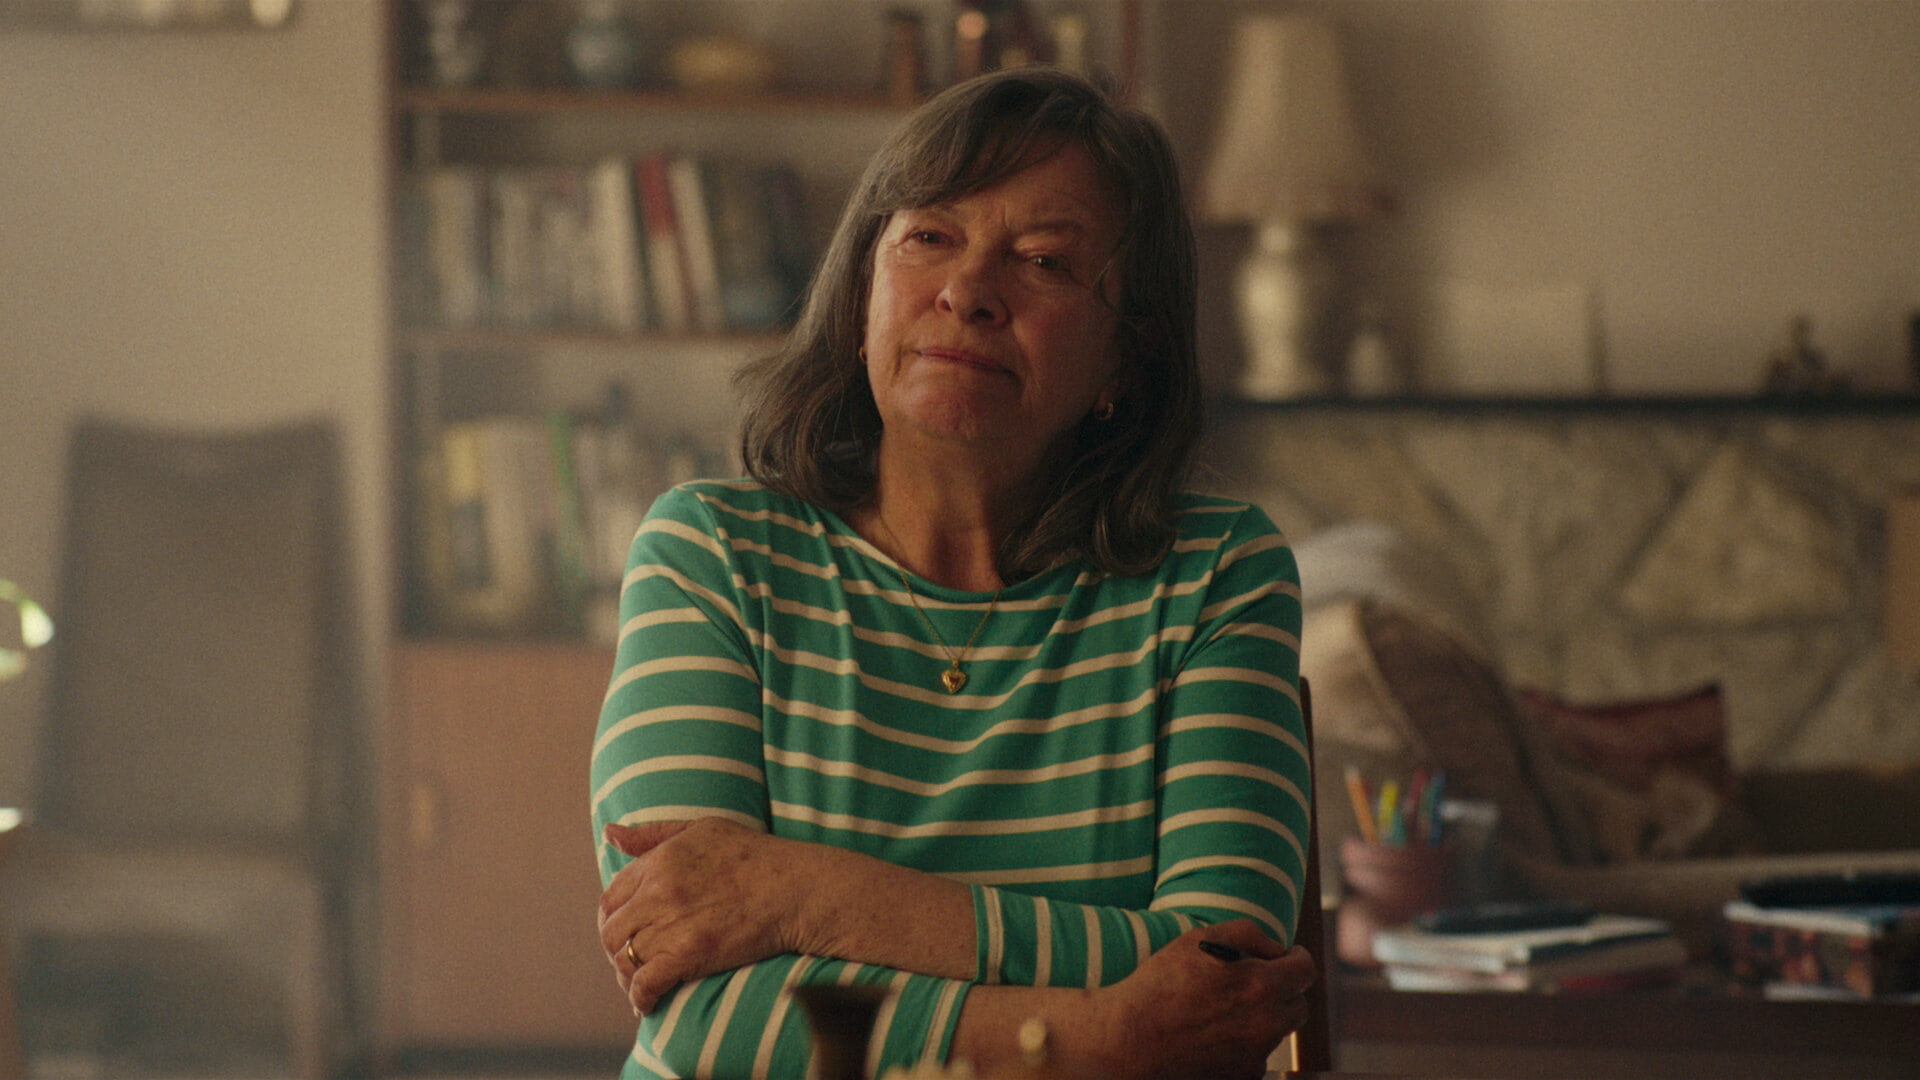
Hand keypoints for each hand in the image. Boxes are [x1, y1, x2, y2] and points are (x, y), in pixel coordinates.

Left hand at [598, 818, 807, 1014]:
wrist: (796, 888)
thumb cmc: (755, 855)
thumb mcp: (702, 829)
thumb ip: (653, 834)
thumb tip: (610, 833)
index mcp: (658, 861)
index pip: (611, 897)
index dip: (611, 919)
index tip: (624, 931)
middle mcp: (658, 891)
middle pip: (612, 931)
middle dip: (615, 950)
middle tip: (631, 961)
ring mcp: (671, 924)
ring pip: (625, 959)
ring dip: (627, 977)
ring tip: (639, 984)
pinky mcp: (688, 954)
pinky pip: (645, 983)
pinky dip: (640, 998)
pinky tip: (646, 1005)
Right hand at [1092, 921, 1317, 1079]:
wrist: (1130, 1039)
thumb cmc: (1162, 985)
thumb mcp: (1201, 939)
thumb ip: (1250, 934)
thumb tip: (1276, 949)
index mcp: (1263, 986)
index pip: (1306, 970)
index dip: (1297, 957)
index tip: (1288, 955)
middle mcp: (1267, 1024)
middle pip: (1298, 1005)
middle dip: (1284, 989)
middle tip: (1258, 980)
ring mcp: (1255, 1055)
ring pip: (1277, 1032)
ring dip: (1265, 1016)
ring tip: (1228, 1007)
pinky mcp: (1240, 1076)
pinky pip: (1257, 1056)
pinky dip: (1246, 1044)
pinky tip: (1216, 1034)